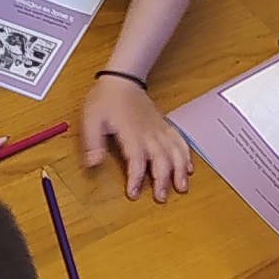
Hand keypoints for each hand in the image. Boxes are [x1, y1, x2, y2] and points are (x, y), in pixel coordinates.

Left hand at [81, 76, 190, 201]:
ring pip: (175, 151)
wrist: (122, 80)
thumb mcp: (90, 119)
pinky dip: (186, 155)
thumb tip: (93, 163)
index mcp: (131, 132)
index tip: (133, 194)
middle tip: (161, 198)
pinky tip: (188, 168)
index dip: (136, 178)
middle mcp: (149, 133)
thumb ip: (92, 142)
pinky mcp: (164, 126)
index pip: (136, 159)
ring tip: (182, 187)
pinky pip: (180, 141)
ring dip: (179, 170)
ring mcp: (159, 129)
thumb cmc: (105, 100)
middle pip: (161, 159)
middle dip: (163, 180)